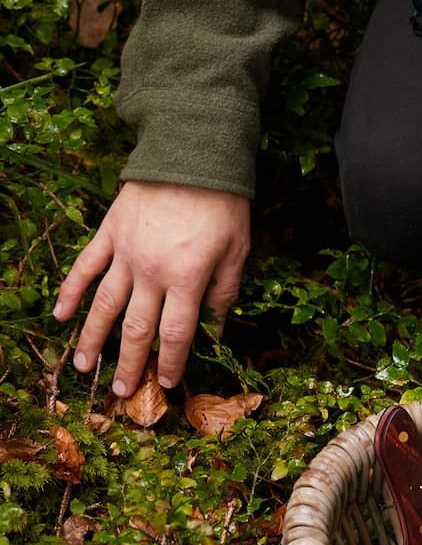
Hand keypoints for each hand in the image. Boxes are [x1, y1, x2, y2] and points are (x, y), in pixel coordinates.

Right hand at [53, 181, 250, 394]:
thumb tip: (216, 330)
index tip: (168, 383)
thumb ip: (224, 292)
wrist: (191, 152)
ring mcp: (126, 252)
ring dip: (93, 338)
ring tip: (84, 366)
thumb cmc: (222, 202)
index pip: (177, 333)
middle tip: (122, 392)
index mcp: (187, 278)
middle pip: (137, 328)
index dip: (173, 362)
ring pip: (105, 304)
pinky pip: (86, 267)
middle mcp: (152, 271)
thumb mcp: (236, 250)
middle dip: (130, 364)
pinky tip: (61, 314)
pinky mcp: (110, 233)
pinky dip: (71, 291)